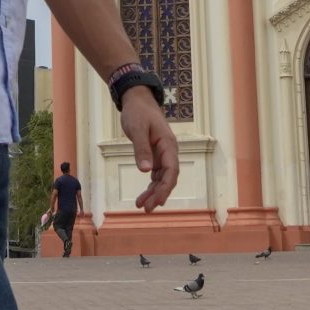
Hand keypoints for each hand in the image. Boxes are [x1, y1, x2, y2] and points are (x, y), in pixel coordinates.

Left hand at [120, 90, 179, 211]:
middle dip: (159, 194)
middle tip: (146, 209)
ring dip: (153, 193)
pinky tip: (142, 197)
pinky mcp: (154, 156)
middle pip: (168, 178)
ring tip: (141, 206)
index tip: (158, 201)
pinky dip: (149, 186)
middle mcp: (168, 152)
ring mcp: (162, 155)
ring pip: (161, 179)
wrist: (137, 100)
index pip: (172, 170)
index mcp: (168, 145)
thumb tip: (145, 171)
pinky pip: (155, 175)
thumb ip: (141, 149)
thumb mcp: (137, 129)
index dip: (166, 187)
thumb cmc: (138, 112)